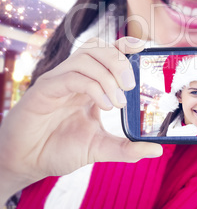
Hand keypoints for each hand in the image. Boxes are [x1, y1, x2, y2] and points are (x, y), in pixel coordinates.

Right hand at [0, 36, 162, 204]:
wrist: (26, 163)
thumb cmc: (59, 149)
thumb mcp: (100, 147)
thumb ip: (127, 148)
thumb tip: (157, 150)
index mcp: (89, 83)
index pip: (107, 52)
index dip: (124, 44)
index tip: (142, 47)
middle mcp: (75, 76)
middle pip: (98, 48)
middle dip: (119, 61)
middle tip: (131, 85)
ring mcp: (59, 80)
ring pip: (86, 58)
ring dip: (108, 75)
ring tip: (118, 101)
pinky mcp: (45, 90)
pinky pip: (72, 76)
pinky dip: (93, 86)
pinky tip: (104, 105)